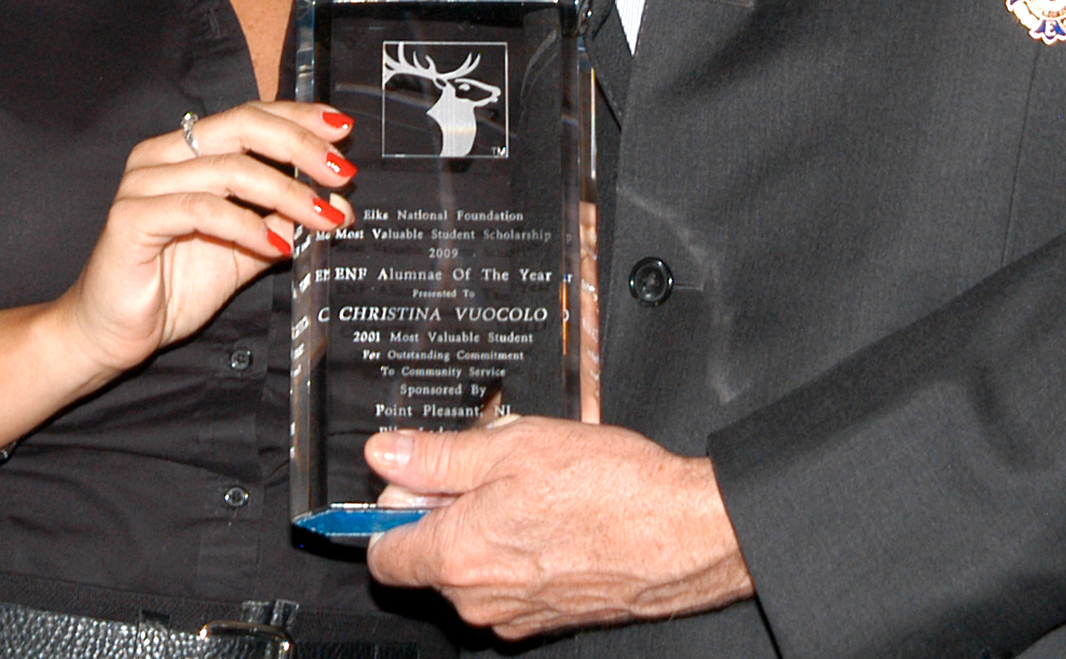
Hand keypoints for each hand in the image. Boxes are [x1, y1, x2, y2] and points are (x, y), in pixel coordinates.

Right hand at [55, 102, 353, 375]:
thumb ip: (284, 223)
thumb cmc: (171, 287)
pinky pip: (202, 210)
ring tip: (323, 218)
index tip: (342, 130)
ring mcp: (143, 184)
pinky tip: (277, 246)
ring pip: (230, 169)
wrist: (112, 334)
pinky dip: (248, 226)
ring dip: (287, 194)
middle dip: (301, 146)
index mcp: (185, 151)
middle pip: (243, 127)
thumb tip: (339, 206)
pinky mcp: (132, 218)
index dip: (298, 118)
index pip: (250, 116)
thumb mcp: (244, 250)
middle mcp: (161, 156)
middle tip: (342, 173)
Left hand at [362, 417, 752, 637]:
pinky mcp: (547, 620)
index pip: (382, 555)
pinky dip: (520, 553)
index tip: (415, 484)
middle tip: (492, 470)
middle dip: (447, 514)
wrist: (684, 534)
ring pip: (472, 571)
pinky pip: (510, 585)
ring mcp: (514, 615)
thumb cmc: (609, 489)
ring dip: (486, 531)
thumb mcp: (512, 446)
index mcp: (457, 555)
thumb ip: (438, 455)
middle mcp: (478, 598)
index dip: (392, 512)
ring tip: (534, 489)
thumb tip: (387, 454)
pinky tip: (556, 517)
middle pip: (428, 560)